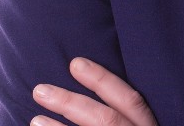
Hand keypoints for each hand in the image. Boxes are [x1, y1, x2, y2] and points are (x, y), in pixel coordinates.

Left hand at [31, 57, 157, 125]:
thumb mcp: (141, 121)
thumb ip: (128, 109)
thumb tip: (94, 77)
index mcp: (149, 124)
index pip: (129, 98)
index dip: (102, 79)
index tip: (75, 63)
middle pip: (106, 119)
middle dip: (71, 104)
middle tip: (40, 90)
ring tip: (35, 119)